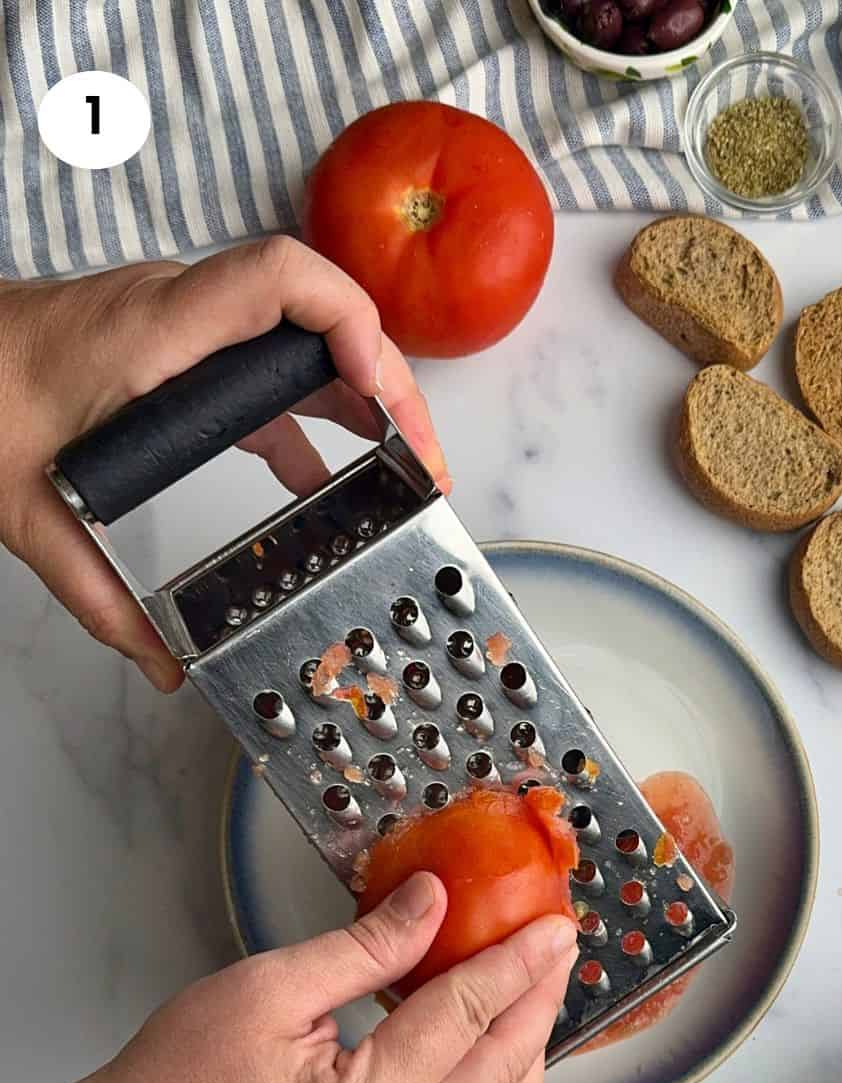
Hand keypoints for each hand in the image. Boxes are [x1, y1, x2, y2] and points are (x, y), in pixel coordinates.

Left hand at [0, 236, 449, 692]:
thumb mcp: (33, 512)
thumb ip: (100, 599)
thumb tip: (165, 663)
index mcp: (156, 332)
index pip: (280, 279)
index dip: (350, 324)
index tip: (379, 392)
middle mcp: (185, 315)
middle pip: (320, 316)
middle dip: (388, 384)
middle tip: (424, 459)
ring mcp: (189, 329)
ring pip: (304, 343)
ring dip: (361, 400)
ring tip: (403, 468)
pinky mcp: (185, 353)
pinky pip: (268, 372)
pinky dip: (310, 418)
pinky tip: (325, 478)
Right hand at [78, 875, 575, 1082]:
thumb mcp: (268, 988)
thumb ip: (366, 948)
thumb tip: (435, 902)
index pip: (463, 1021)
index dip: (514, 965)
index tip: (554, 926)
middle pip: (501, 1073)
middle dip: (539, 1002)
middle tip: (560, 947)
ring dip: (529, 1053)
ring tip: (537, 990)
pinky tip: (498, 1046)